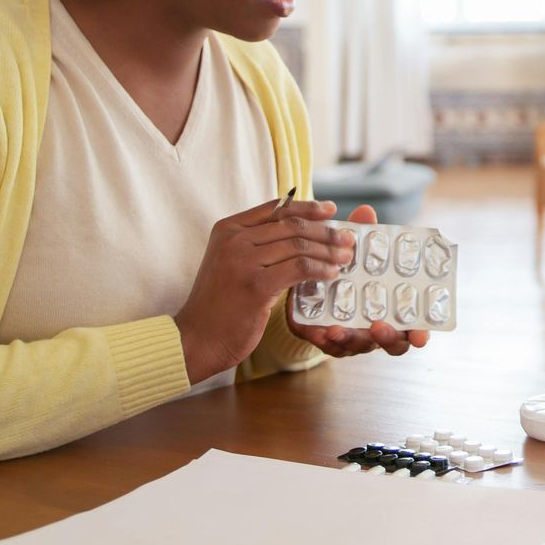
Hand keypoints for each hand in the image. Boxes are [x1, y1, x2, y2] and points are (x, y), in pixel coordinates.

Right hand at [174, 197, 353, 383]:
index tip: (331, 209)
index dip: (307, 207)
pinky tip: (333, 274)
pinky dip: (321, 269)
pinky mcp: (256, 285)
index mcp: (228, 228)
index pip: (276, 209)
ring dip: (328, 250)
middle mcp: (234, 239)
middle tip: (348, 237)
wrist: (196, 338)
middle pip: (291, 225)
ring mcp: (243, 261)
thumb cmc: (218, 303)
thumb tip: (294, 230)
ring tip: (346, 256)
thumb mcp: (228, 261)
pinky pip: (299, 269)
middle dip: (325, 230)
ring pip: (298, 246)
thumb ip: (254, 243)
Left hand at [285, 204, 429, 358]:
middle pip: (390, 342)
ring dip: (349, 338)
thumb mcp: (355, 253)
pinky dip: (323, 339)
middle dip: (387, 338)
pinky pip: (327, 345)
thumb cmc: (346, 269)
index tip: (420, 336)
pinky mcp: (327, 337)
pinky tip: (317, 330)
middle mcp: (376, 326)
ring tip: (337, 328)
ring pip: (356, 345)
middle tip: (379, 327)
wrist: (309, 283)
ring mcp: (353, 336)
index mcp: (391, 308)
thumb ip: (362, 236)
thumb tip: (366, 211)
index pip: (412, 326)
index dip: (419, 333)